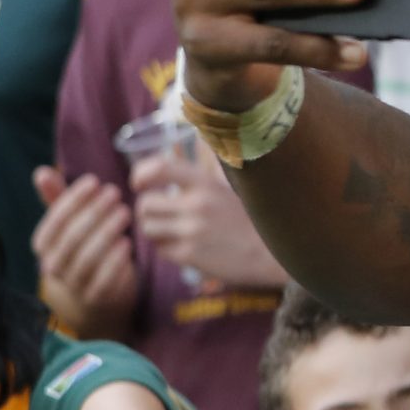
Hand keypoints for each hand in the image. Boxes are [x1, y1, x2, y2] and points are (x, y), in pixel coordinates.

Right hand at [31, 168, 138, 336]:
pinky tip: (127, 243)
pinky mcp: (95, 297)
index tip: (95, 181)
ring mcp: (73, 284)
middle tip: (115, 193)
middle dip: (94, 212)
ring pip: (87, 257)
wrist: (97, 291)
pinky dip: (115, 261)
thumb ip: (58, 198)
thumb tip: (41, 171)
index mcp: (43, 244)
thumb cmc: (83, 245)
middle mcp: (52, 266)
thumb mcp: (70, 222)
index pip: (54, 219)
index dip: (74, 199)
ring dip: (107, 232)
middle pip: (72, 237)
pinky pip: (103, 280)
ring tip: (125, 212)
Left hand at [131, 146, 285, 286]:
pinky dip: (166, 249)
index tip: (139, 183)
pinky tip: (183, 247)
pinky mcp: (190, 255)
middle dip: (147, 211)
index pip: (160, 167)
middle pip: (145, 204)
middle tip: (158, 215)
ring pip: (147, 228)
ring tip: (169, 232)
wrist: (270, 255)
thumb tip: (178, 154)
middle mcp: (198, 205)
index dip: (141, 174)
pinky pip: (160, 250)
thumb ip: (202, 175)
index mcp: (206, 183)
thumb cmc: (248, 220)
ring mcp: (193, 231)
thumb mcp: (228, 189)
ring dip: (153, 231)